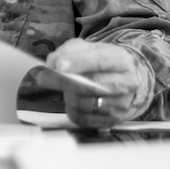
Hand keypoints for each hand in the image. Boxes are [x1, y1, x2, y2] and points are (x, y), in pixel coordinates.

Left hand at [36, 39, 151, 127]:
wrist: (123, 81)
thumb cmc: (102, 63)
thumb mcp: (89, 48)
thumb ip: (69, 51)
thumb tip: (53, 61)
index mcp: (121, 60)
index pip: (100, 61)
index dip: (78, 63)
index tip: (58, 65)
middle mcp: (125, 83)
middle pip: (92, 84)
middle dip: (63, 81)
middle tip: (44, 77)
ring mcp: (120, 104)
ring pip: (86, 103)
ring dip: (68, 95)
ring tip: (65, 88)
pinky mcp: (111, 120)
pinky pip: (83, 118)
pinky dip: (71, 110)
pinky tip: (72, 101)